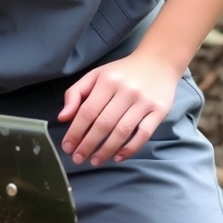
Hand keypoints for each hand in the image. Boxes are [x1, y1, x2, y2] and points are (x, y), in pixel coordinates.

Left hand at [58, 51, 179, 165]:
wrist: (158, 61)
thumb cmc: (122, 72)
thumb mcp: (95, 75)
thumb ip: (75, 94)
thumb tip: (62, 117)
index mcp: (107, 81)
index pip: (87, 111)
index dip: (75, 131)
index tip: (68, 147)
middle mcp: (126, 91)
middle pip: (103, 124)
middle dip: (88, 145)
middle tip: (78, 159)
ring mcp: (144, 102)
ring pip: (122, 131)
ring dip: (106, 150)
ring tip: (95, 160)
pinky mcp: (159, 111)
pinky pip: (144, 134)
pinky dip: (130, 148)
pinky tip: (118, 156)